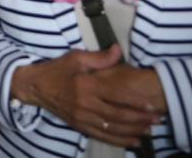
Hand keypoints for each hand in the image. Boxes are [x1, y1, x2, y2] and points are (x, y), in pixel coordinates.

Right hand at [10, 45, 162, 146]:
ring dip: (133, 131)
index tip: (152, 106)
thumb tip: (119, 50)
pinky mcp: (79, 126)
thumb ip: (99, 57)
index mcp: (86, 86)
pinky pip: (102, 136)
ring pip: (112, 128)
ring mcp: (82, 118)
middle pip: (117, 115)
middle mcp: (85, 105)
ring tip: (149, 131)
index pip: (116, 96)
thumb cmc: (57, 69)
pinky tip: (133, 142)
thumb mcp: (76, 58)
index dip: (135, 102)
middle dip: (139, 119)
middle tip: (157, 120)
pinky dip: (119, 141)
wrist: (34, 86)